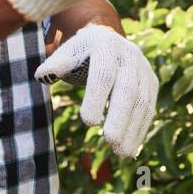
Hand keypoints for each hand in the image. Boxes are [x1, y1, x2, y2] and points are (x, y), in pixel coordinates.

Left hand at [35, 24, 157, 157]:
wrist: (107, 39)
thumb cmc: (81, 52)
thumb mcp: (68, 52)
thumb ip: (56, 64)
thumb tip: (41, 75)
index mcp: (106, 44)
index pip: (103, 73)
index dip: (97, 97)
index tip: (88, 122)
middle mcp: (129, 55)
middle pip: (128, 89)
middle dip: (120, 117)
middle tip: (110, 141)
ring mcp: (143, 69)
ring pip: (143, 101)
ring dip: (133, 129)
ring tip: (122, 153)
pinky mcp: (151, 83)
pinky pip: (149, 108)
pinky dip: (140, 130)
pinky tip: (131, 149)